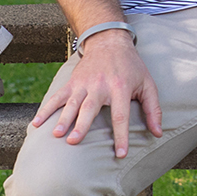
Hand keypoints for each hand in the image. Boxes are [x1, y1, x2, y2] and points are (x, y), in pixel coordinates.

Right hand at [30, 28, 160, 158]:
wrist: (110, 41)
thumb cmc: (132, 67)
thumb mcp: (148, 84)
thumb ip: (154, 109)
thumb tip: (159, 133)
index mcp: (121, 88)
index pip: (121, 115)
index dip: (121, 135)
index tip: (120, 154)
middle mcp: (100, 86)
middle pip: (90, 108)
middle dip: (81, 125)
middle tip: (73, 141)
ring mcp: (84, 84)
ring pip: (71, 103)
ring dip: (62, 119)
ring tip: (56, 135)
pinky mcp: (72, 82)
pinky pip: (57, 97)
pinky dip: (46, 109)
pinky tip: (37, 123)